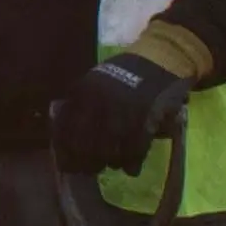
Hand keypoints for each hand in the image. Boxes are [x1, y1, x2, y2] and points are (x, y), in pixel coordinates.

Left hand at [50, 51, 193, 176]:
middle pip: (86, 144)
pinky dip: (133, 161)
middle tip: (92, 169)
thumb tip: (65, 138)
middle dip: (88, 162)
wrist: (161, 55)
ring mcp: (123, 108)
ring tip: (113, 165)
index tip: (68, 166)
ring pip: (110, 149)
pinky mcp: (147, 116)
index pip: (66, 129)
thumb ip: (81, 106)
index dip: (65, 152)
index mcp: (83, 91)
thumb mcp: (96, 82)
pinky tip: (131, 168)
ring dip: (111, 162)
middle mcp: (99, 100)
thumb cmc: (125, 72)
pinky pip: (135, 147)